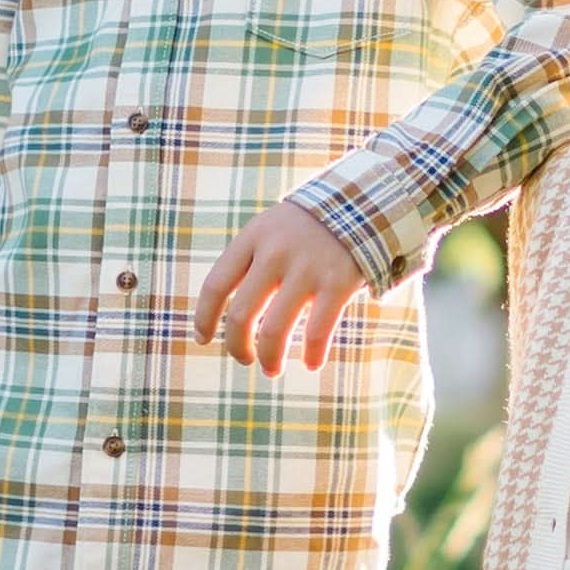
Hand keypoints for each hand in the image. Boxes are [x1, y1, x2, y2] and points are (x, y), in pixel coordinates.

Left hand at [193, 202, 367, 377]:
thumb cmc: (313, 224)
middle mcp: (275, 253)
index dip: (204, 318)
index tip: (203, 338)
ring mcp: (307, 268)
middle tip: (244, 359)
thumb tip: (235, 314)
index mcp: (254, 237)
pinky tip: (312, 364)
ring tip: (271, 370)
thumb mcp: (275, 227)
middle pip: (241, 315)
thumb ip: (254, 260)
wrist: (366, 200)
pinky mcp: (338, 282)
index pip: (216, 285)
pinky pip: (317, 332)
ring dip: (269, 358)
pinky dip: (312, 355)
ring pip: (274, 331)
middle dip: (237, 347)